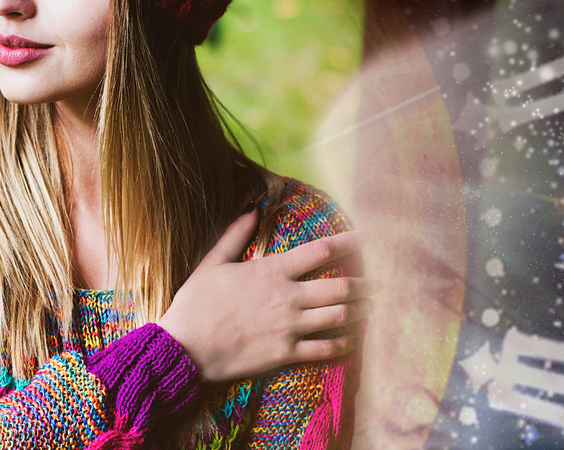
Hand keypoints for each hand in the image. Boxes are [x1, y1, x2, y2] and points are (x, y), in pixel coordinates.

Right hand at [157, 209, 378, 381]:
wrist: (184, 347)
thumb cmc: (195, 304)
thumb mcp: (212, 262)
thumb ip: (235, 235)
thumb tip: (253, 209)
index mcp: (272, 271)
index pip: (321, 251)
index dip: (348, 242)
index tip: (366, 238)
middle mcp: (288, 297)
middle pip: (341, 287)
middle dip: (365, 285)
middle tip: (378, 284)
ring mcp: (289, 327)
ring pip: (338, 317)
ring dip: (359, 312)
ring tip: (369, 309)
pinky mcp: (285, 353)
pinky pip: (324, 349)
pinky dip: (342, 344)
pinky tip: (350, 341)